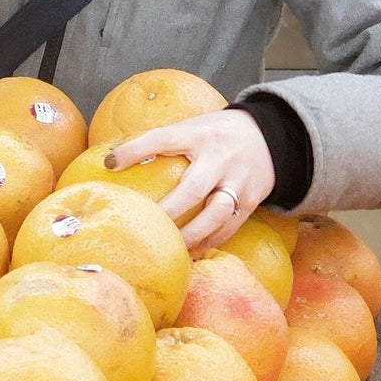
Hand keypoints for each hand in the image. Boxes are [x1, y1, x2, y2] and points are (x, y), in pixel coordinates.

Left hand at [103, 110, 275, 250]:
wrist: (270, 138)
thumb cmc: (215, 135)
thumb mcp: (192, 127)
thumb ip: (161, 142)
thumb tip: (111, 158)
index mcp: (199, 134)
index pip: (163, 138)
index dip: (135, 149)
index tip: (110, 163)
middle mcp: (219, 158)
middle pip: (193, 188)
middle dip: (169, 210)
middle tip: (144, 224)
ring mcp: (238, 181)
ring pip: (216, 214)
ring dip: (191, 235)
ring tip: (169, 247)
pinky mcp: (251, 201)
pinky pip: (228, 227)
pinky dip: (209, 242)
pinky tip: (190, 253)